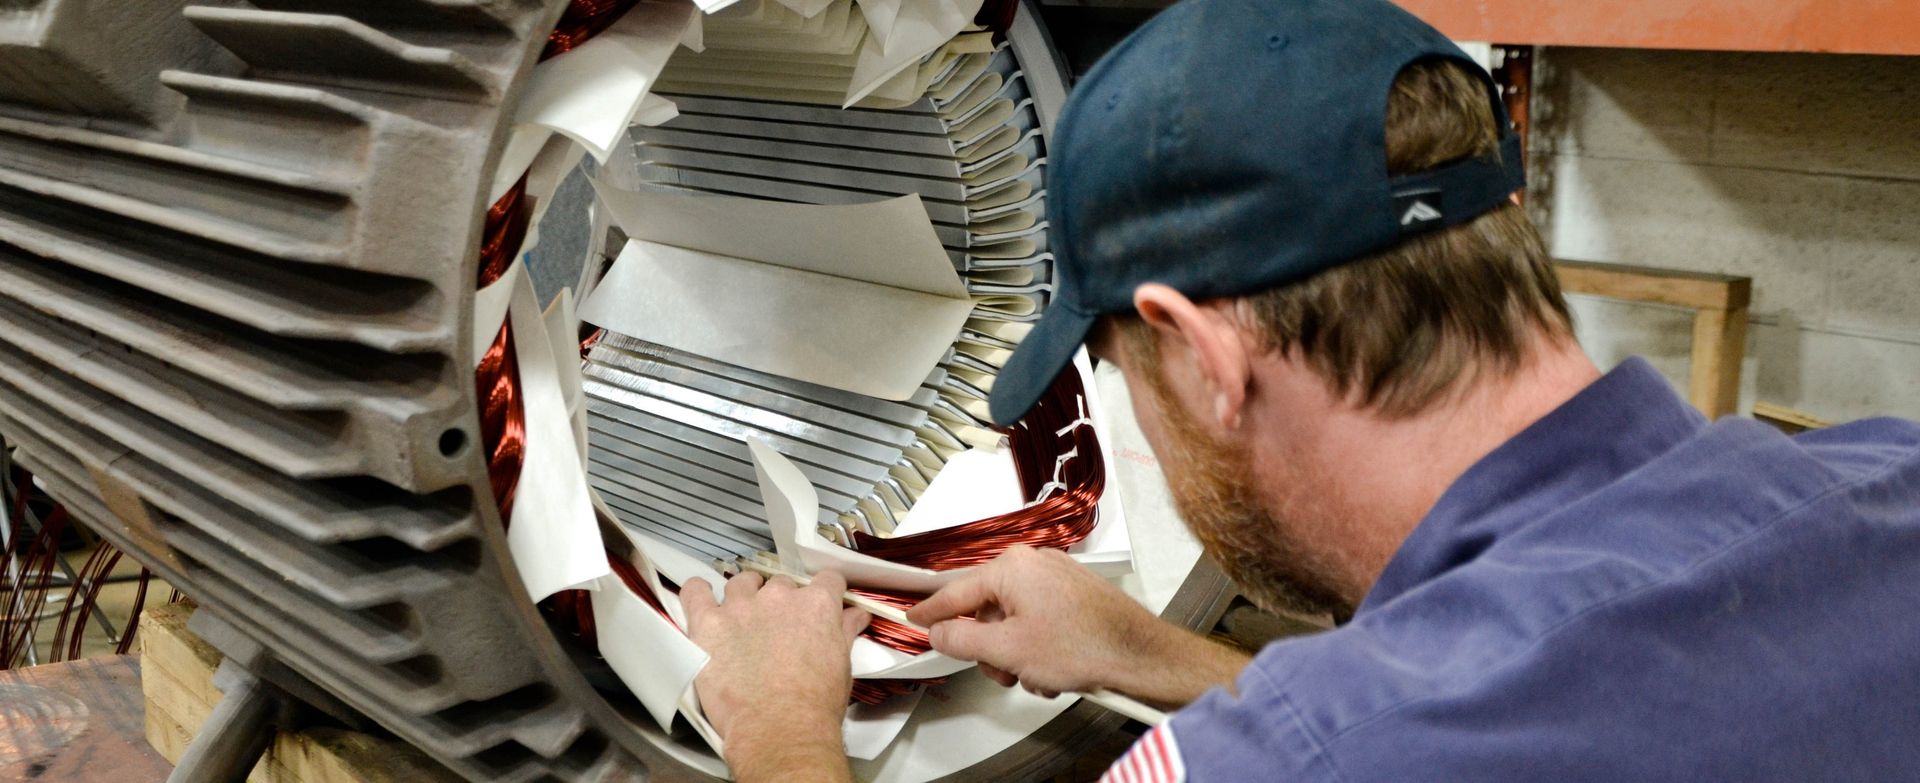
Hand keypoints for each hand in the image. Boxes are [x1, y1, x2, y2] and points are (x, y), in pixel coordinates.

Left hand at [681, 570, 869, 768]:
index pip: (826, 580)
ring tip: (741, 620)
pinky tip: (702, 600)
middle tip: (777, 630)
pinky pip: (695, 592)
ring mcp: (740, 607)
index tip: (819, 604)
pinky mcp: (708, 624)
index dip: (824, 592)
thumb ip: (845, 631)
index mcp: (816, 604)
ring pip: (741, 583)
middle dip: (781, 603)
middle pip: (780, 584)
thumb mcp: (842, 665)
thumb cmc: (814, 704)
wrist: (779, 730)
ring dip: (744, 596)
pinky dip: (698, 593)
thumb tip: (855, 615)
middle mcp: (779, 597)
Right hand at [907, 546, 1166, 697]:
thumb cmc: (1084, 645)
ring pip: (1012, 619)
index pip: (955, 591)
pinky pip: (1037, 619)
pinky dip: (1037, 646)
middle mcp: (1033, 563)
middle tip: (1004, 670)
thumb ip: (962, 638)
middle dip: (991, 647)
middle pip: (986, 608)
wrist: (1138, 654)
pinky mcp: (1072, 593)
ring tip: (1037, 674)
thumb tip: (940, 631)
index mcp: (1011, 568)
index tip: (913, 617)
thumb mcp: (1007, 650)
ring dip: (1016, 653)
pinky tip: (1054, 669)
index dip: (931, 612)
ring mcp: (1055, 576)